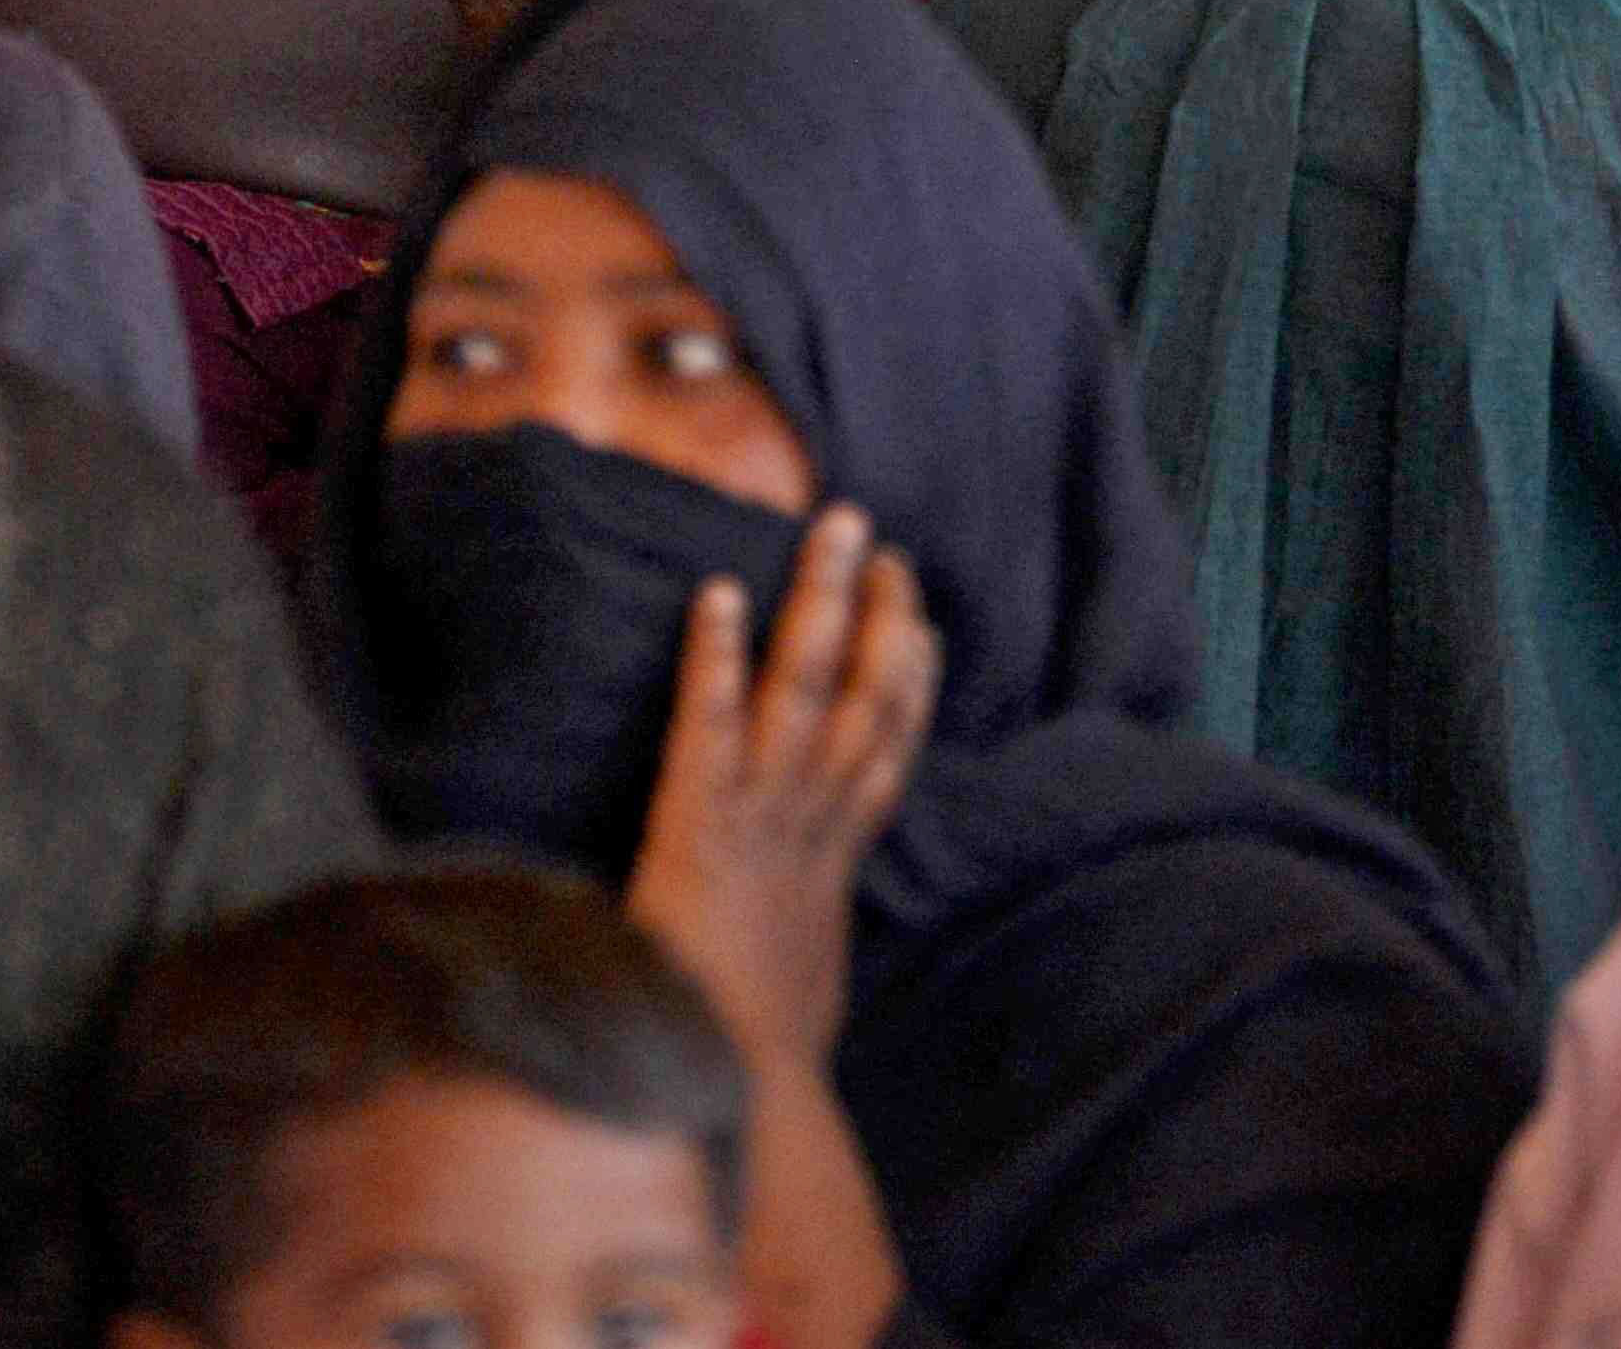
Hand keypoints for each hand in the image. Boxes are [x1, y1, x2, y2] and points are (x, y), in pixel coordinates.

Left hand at [623, 506, 936, 1081]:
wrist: (736, 1089)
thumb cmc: (760, 1056)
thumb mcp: (803, 992)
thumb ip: (807, 955)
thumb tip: (807, 973)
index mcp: (835, 862)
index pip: (887, 753)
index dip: (911, 685)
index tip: (922, 627)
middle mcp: (811, 823)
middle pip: (865, 698)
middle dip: (882, 616)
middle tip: (886, 546)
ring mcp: (761, 815)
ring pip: (807, 688)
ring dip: (821, 602)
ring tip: (832, 530)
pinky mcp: (697, 822)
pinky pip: (710, 724)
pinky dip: (717, 658)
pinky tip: (717, 595)